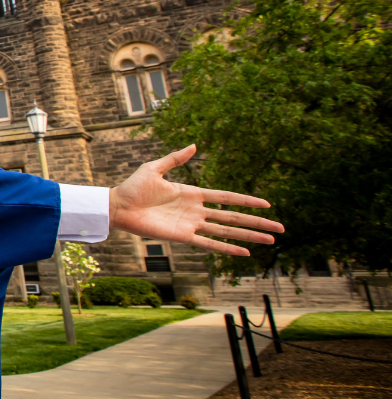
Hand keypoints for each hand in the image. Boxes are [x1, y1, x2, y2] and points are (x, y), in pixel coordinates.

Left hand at [108, 145, 281, 256]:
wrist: (118, 205)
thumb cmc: (133, 187)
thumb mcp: (155, 168)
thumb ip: (175, 159)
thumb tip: (194, 146)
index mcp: (192, 194)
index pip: (227, 198)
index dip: (246, 200)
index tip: (267, 204)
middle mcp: (196, 211)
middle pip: (234, 217)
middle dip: (257, 222)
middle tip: (280, 227)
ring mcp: (191, 225)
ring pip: (227, 231)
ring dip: (249, 236)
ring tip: (271, 240)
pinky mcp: (183, 237)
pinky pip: (210, 244)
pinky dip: (227, 249)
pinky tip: (245, 252)